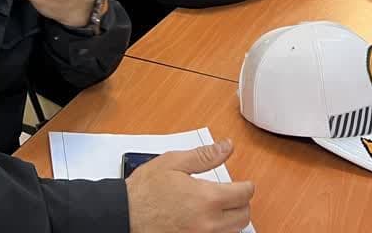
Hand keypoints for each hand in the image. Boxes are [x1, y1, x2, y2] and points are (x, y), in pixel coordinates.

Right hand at [126, 139, 253, 232]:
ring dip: (231, 219)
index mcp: (207, 198)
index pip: (244, 194)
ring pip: (233, 231)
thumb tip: (226, 147)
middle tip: (231, 195)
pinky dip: (218, 230)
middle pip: (244, 216)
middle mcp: (209, 223)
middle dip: (241, 203)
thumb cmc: (144, 192)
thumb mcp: (173, 163)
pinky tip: (206, 221)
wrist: (124, 216)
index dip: (246, 186)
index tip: (243, 184)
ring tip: (218, 208)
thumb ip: (204, 156)